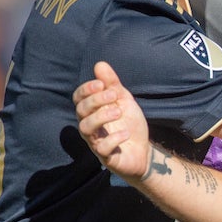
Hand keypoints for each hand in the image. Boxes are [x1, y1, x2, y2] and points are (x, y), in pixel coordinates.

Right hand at [72, 61, 153, 179]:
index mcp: (92, 111)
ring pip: (85, 128)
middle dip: (96, 100)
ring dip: (101, 116)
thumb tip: (100, 64)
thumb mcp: (124, 100)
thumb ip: (112, 84)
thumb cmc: (129, 124)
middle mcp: (90, 126)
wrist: (143, 151)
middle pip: (80, 111)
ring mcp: (96, 142)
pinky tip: (125, 133)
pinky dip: (113, 138)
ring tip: (118, 112)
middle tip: (114, 96)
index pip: (78, 98)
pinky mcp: (105, 157)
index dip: (86, 90)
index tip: (101, 84)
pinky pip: (101, 149)